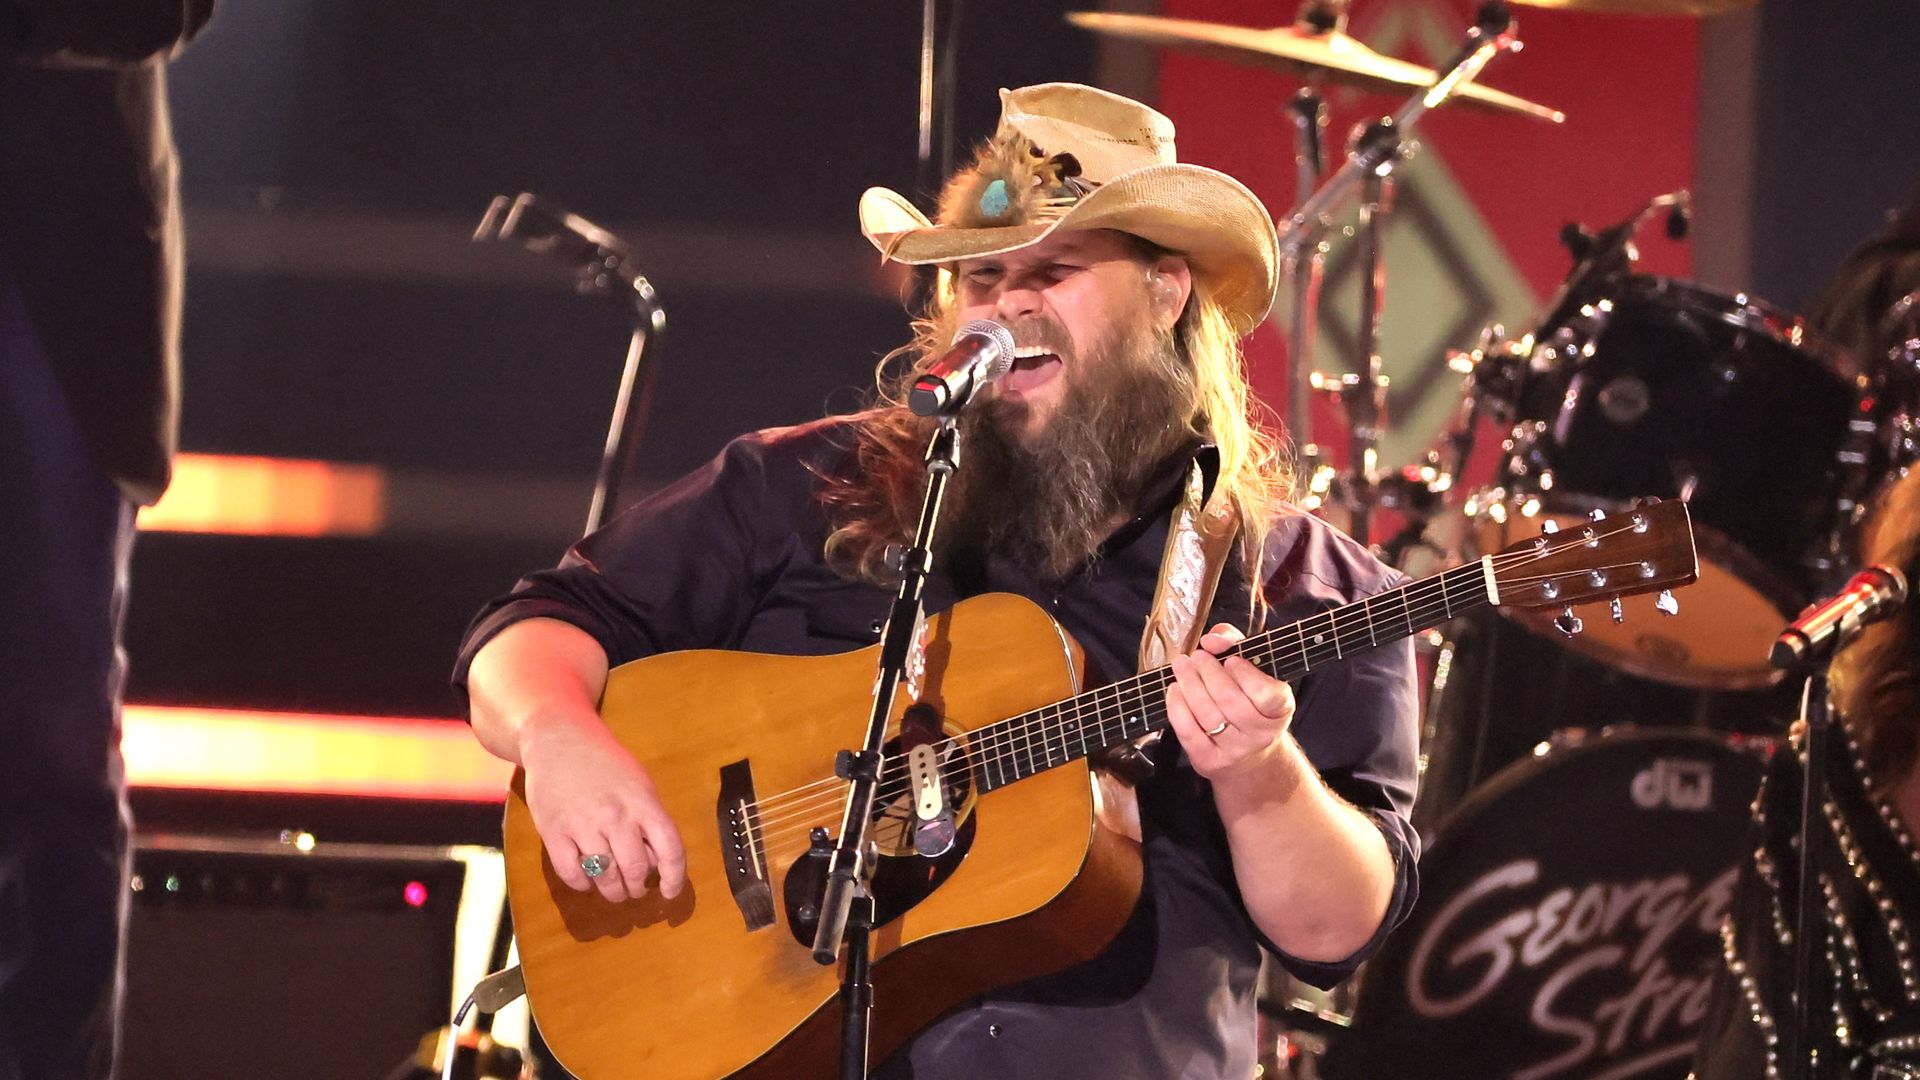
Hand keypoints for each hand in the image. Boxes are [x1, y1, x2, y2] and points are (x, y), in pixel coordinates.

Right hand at [520, 711, 686, 903]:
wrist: (558, 738)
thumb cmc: (605, 762)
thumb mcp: (639, 784)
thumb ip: (649, 819)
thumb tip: (657, 861)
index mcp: (643, 802)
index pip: (670, 849)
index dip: (674, 877)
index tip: (669, 891)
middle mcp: (615, 816)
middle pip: (636, 869)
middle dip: (638, 887)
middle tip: (635, 889)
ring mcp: (582, 825)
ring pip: (605, 877)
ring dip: (613, 892)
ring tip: (615, 891)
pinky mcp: (553, 832)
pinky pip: (571, 873)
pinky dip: (582, 884)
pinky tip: (587, 880)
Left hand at [1164, 623, 1296, 780]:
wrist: (1249, 756)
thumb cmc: (1250, 702)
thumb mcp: (1254, 671)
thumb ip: (1236, 644)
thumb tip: (1212, 640)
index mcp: (1280, 710)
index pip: (1268, 695)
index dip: (1246, 675)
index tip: (1231, 660)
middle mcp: (1261, 734)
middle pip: (1230, 701)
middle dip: (1208, 672)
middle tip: (1197, 656)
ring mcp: (1235, 751)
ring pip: (1207, 715)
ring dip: (1189, 684)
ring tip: (1181, 665)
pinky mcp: (1210, 761)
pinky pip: (1188, 732)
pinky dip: (1177, 706)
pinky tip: (1175, 689)